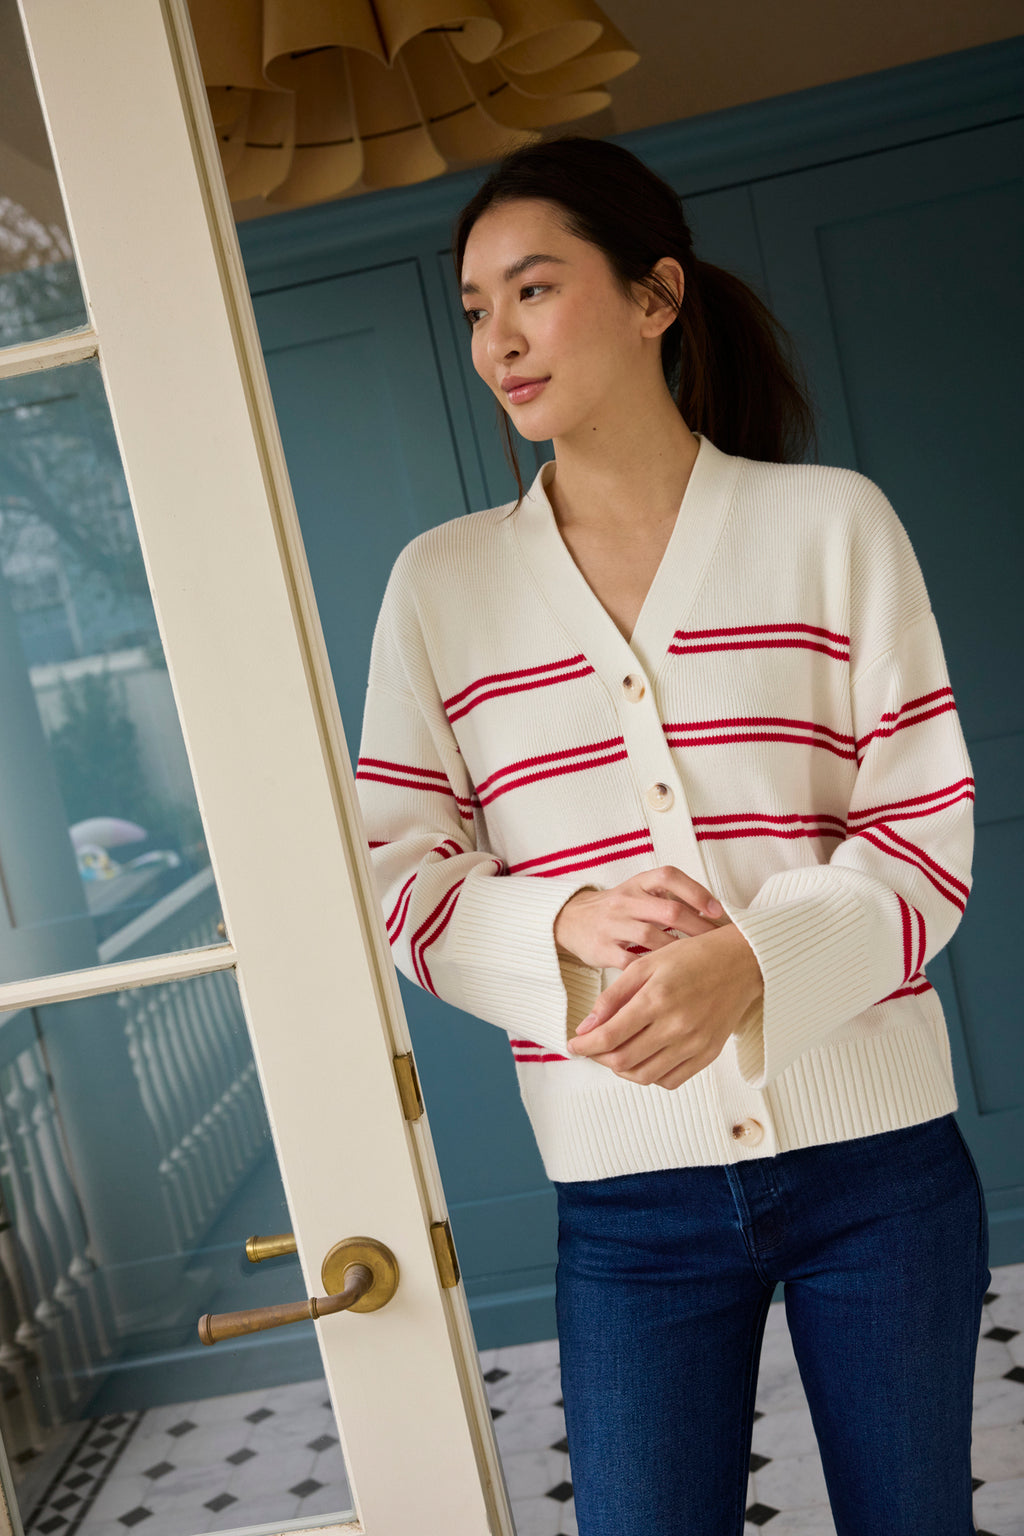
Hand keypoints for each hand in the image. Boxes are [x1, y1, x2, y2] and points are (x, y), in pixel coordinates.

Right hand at [553, 865, 723, 970]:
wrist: (571, 920)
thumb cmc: (619, 909)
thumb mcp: (639, 894)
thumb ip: (670, 899)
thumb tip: (716, 914)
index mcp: (638, 883)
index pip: (669, 877)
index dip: (696, 891)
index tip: (717, 910)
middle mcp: (625, 900)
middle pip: (668, 910)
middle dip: (697, 927)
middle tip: (717, 943)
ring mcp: (612, 924)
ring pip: (651, 936)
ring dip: (678, 951)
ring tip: (698, 962)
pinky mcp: (601, 948)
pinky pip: (630, 961)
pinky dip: (650, 968)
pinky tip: (667, 976)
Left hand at [566, 924, 762, 1089]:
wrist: (742, 963)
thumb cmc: (691, 957)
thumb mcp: (646, 965)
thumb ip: (613, 997)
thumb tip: (586, 1027)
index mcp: (657, 998)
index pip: (609, 1037)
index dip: (584, 1045)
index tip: (572, 1044)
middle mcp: (676, 1026)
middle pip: (622, 1060)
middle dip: (598, 1057)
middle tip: (590, 1047)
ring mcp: (694, 1044)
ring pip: (644, 1076)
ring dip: (621, 1069)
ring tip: (614, 1052)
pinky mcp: (708, 1054)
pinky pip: (670, 1080)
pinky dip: (649, 1075)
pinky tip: (643, 1057)